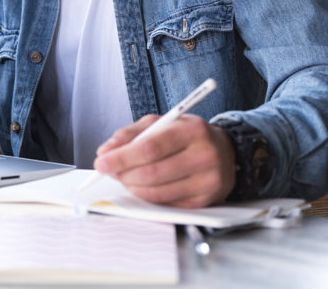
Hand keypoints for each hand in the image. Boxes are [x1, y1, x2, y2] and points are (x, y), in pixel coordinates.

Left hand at [91, 114, 235, 207]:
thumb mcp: (162, 123)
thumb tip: (105, 151)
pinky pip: (166, 203)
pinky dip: (147, 196)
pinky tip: (142, 186)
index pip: (151, 147)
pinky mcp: (205, 201)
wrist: (225, 151)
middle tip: (108, 171)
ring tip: (124, 177)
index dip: (122, 157)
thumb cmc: (186, 135)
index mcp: (192, 130)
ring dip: (132, 187)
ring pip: (157, 192)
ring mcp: (207, 182)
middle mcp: (204, 156)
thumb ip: (131, 134)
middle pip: (152, 172)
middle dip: (123, 174)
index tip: (101, 161)